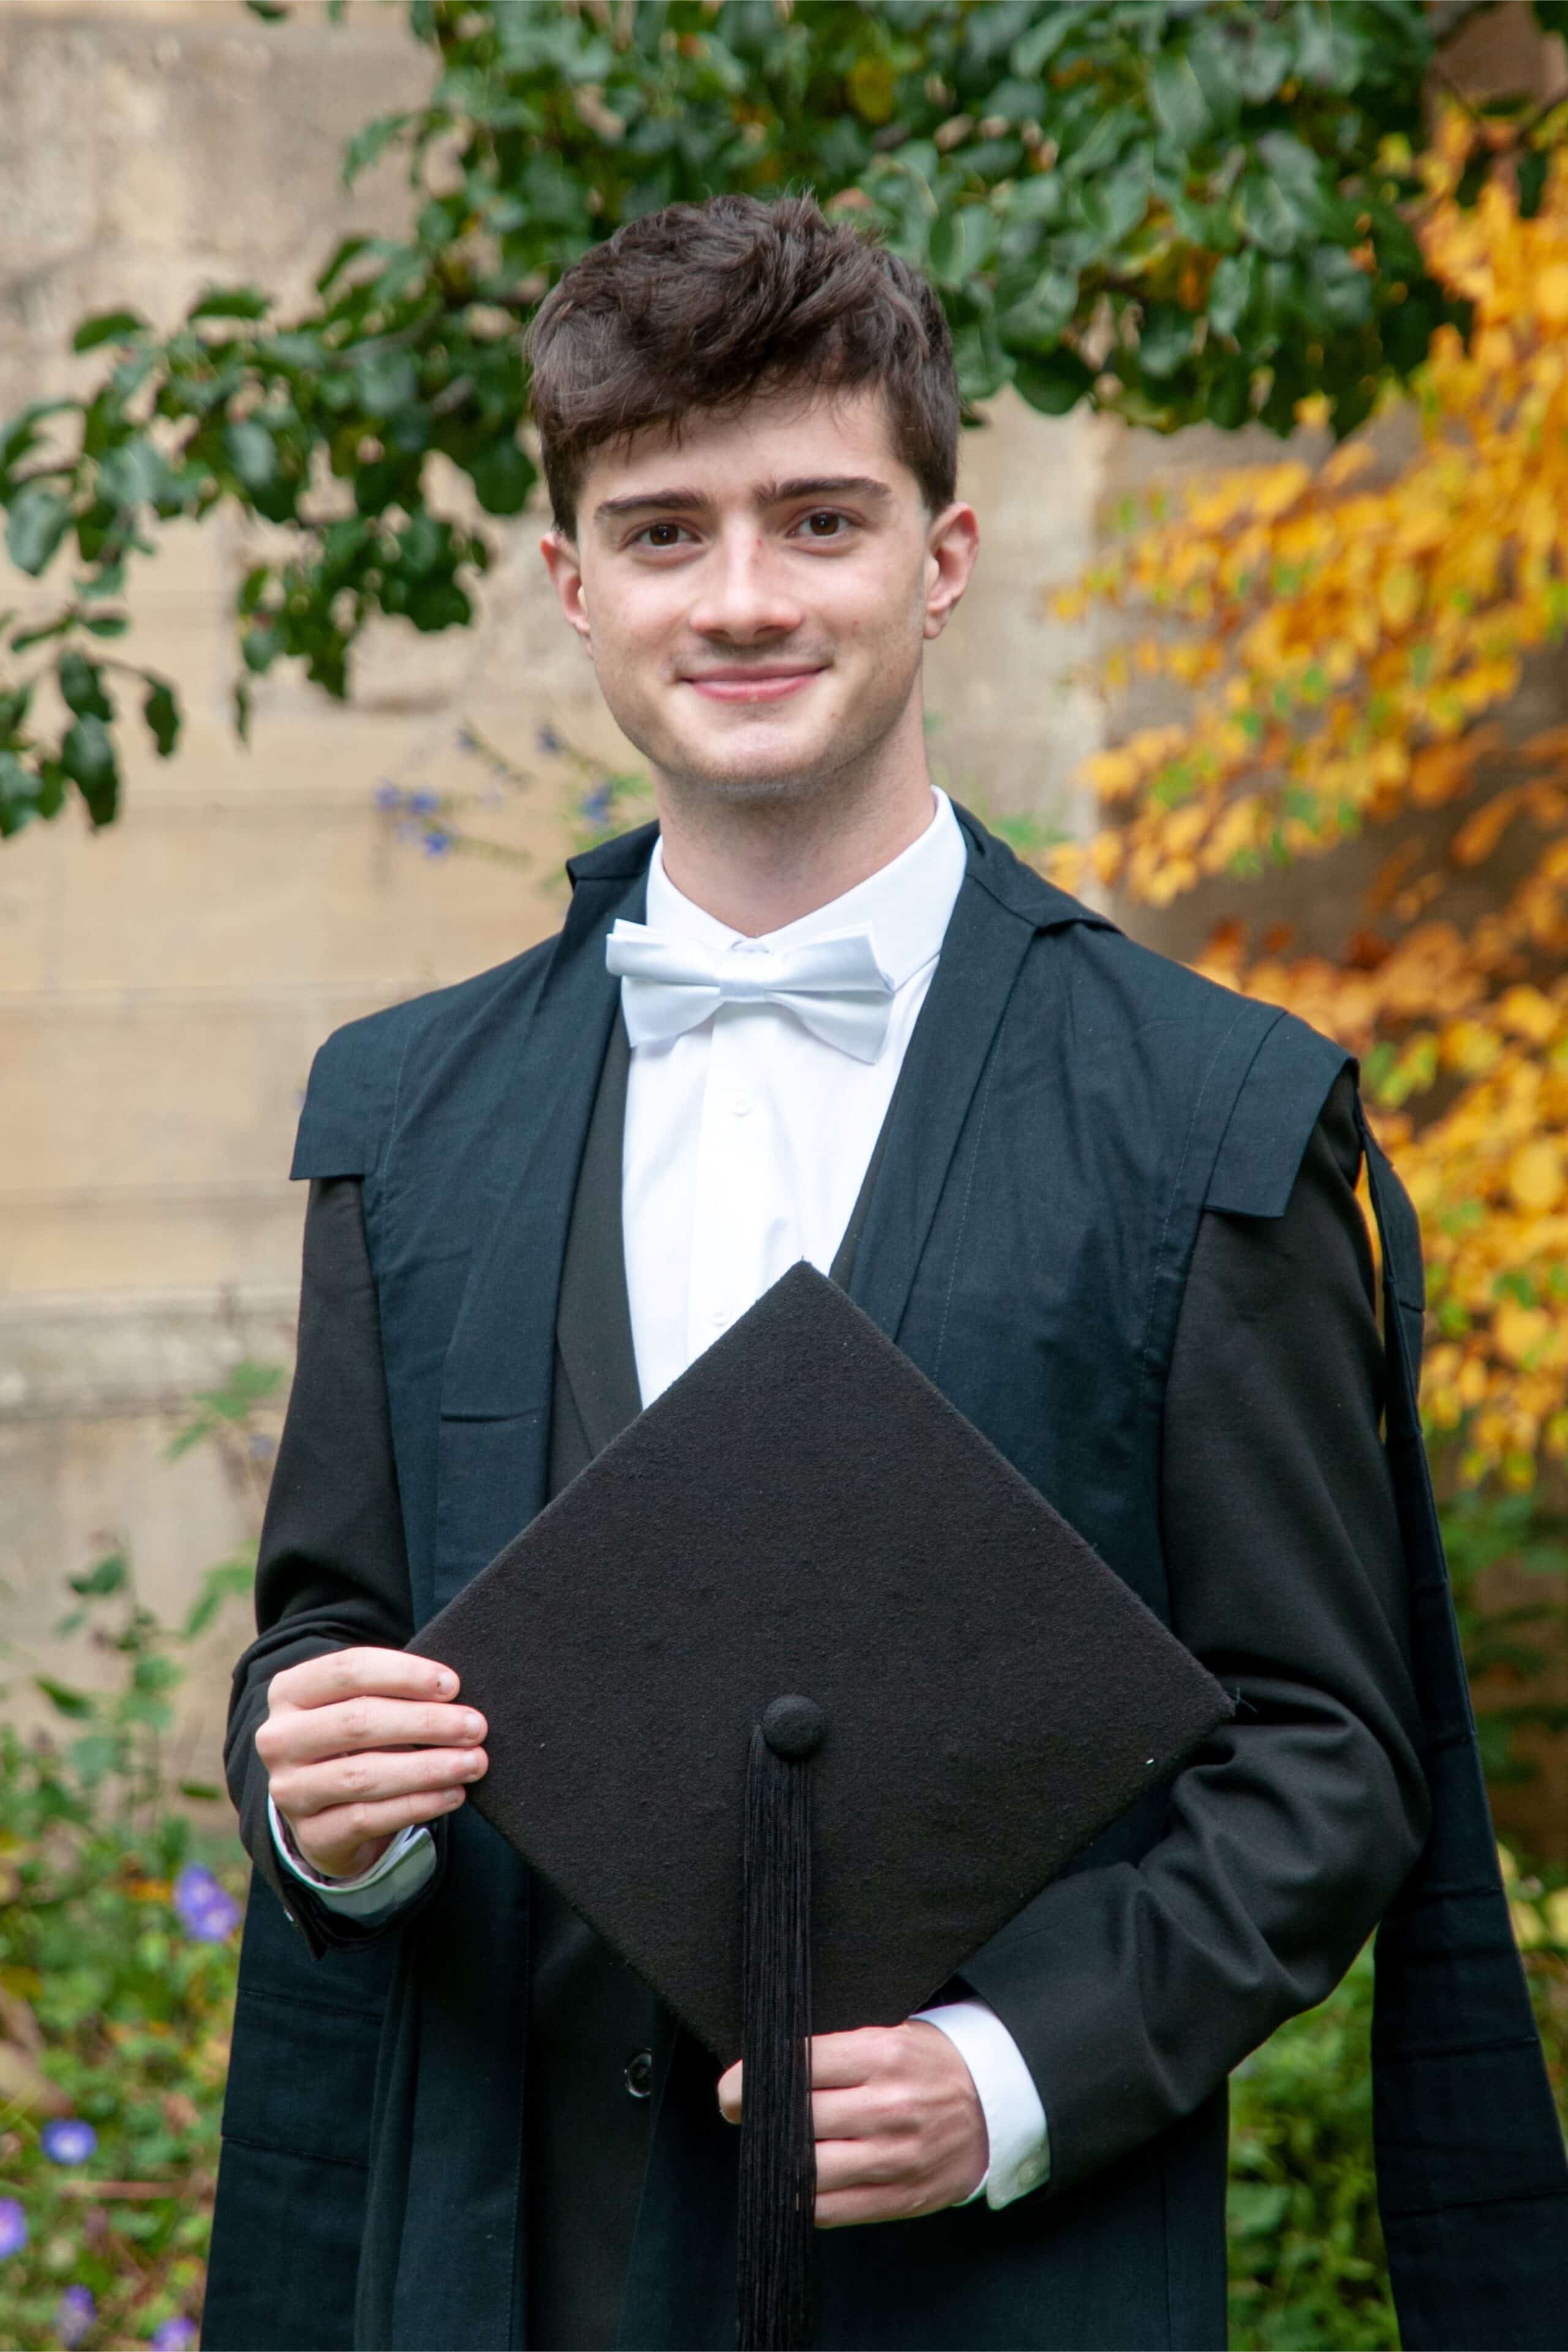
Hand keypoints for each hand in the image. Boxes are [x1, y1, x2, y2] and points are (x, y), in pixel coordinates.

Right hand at [256, 1646, 487, 1880]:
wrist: (323, 1804)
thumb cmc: (356, 1738)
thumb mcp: (362, 1703)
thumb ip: (396, 1692)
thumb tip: (455, 1695)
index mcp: (289, 1691)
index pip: (348, 1670)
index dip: (405, 1675)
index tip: (453, 1686)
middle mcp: (279, 1739)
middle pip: (358, 1722)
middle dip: (426, 1722)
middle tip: (475, 1726)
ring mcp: (289, 1791)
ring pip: (364, 1775)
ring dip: (428, 1768)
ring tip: (473, 1762)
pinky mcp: (311, 1835)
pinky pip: (368, 1819)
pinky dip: (417, 1805)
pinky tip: (453, 1794)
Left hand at [717, 2022, 986, 2226]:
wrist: (996, 2104)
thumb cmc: (931, 2063)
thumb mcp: (892, 2033)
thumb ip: (839, 2049)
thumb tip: (769, 2064)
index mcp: (885, 2054)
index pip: (801, 2063)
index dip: (754, 2077)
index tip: (733, 2086)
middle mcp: (888, 2106)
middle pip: (799, 2119)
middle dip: (758, 2119)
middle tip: (740, 2112)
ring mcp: (896, 2158)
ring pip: (810, 2171)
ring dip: (777, 2163)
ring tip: (766, 2149)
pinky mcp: (902, 2197)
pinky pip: (833, 2210)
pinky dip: (804, 2199)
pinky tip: (795, 2181)